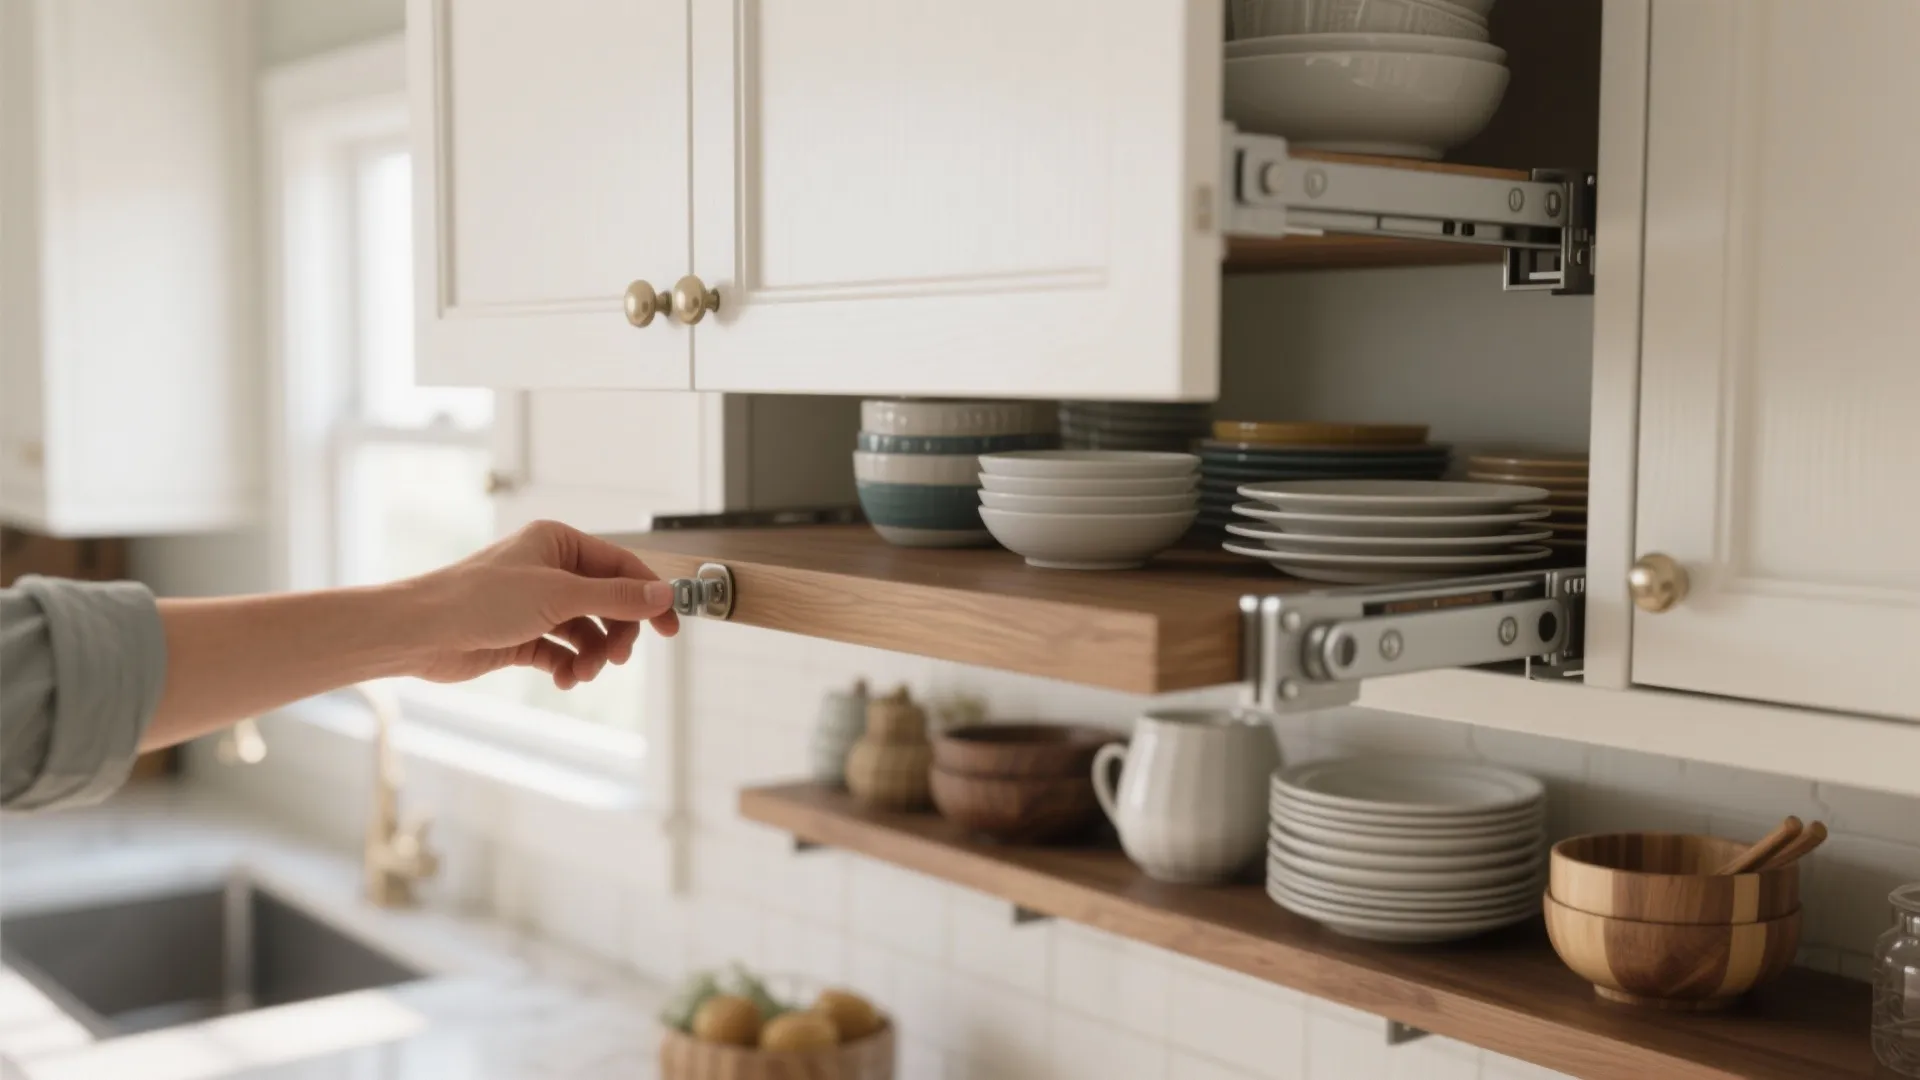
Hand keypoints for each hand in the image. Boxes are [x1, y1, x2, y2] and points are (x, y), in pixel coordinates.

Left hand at [402, 521, 679, 688]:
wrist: (420, 632)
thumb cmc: (478, 599)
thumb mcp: (560, 596)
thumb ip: (616, 598)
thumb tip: (664, 595)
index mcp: (558, 543)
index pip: (620, 567)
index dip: (648, 596)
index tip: (671, 627)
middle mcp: (548, 570)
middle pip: (606, 603)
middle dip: (615, 633)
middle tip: (616, 659)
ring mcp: (535, 604)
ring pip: (585, 632)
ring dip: (590, 656)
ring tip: (580, 674)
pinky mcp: (521, 636)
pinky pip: (561, 652)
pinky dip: (567, 667)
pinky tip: (562, 679)